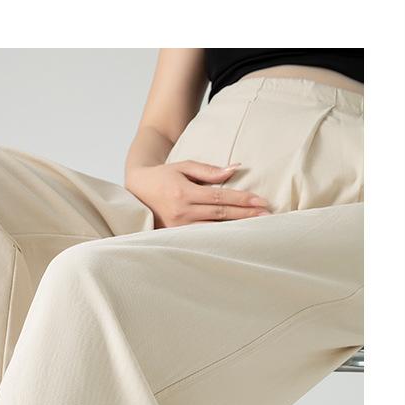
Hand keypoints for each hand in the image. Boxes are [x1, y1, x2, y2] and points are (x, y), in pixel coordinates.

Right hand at [126, 160, 271, 228]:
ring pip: (214, 229)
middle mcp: (181, 212)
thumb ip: (209, 170)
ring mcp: (178, 227)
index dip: (242, 200)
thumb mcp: (184, 166)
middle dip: (246, 215)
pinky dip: (220, 237)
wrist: (136, 191)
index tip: (261, 202)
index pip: (220, 197)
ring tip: (257, 229)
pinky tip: (235, 238)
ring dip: (236, 229)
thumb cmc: (162, 176)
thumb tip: (235, 169)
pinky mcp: (175, 237)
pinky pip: (202, 237)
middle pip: (221, 215)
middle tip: (268, 216)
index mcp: (184, 192)